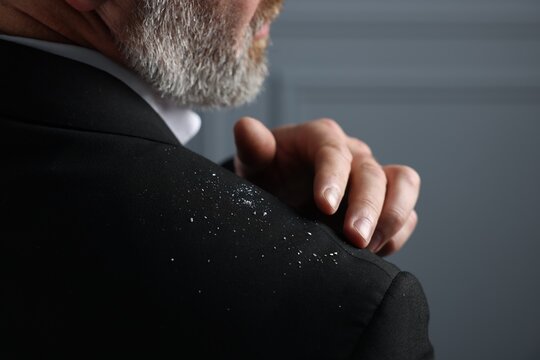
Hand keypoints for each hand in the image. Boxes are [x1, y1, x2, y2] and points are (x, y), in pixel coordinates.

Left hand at [233, 117, 420, 255]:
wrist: (282, 195)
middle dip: (367, 206)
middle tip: (355, 239)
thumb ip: (253, 148)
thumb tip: (246, 128)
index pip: (333, 151)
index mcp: (320, 139)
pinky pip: (406, 212)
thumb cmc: (269, 176)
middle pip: (372, 173)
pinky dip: (397, 232)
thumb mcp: (254, 165)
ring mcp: (372, 177)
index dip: (333, 177)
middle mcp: (352, 154)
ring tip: (369, 247)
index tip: (324, 206)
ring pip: (404, 184)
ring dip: (392, 216)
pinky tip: (374, 251)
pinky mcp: (385, 202)